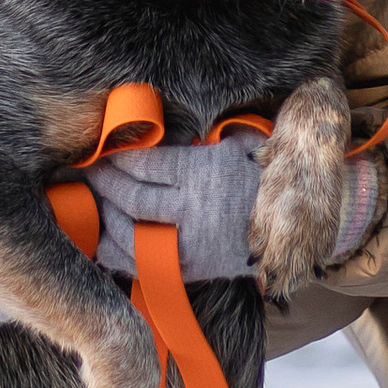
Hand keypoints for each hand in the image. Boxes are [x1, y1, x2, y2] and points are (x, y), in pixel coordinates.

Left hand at [86, 136, 381, 287]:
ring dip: (104, 216)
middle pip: (134, 198)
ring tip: (86, 200)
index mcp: (207, 173)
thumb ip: (204, 134)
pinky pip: (144, 265)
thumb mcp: (242, 140)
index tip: (100, 148)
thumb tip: (162, 119)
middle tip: (83, 170)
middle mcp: (197, 211)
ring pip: (133, 234)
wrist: (304, 224)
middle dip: (104, 184)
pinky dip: (116, 253)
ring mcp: (194, 245)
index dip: (118, 157)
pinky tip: (98, 240)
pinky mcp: (194, 269)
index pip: (147, 163)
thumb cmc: (269, 170)